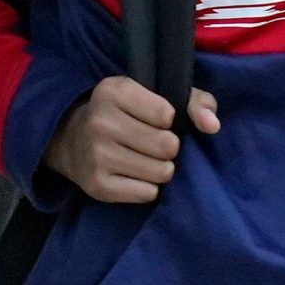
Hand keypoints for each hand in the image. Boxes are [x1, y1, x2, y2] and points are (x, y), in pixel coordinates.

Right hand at [44, 77, 219, 203]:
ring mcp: (95, 155)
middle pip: (167, 146)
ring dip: (162, 168)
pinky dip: (148, 187)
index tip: (157, 119)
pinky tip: (134, 175)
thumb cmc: (130, 113)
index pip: (167, 114)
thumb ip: (197, 102)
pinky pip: (147, 193)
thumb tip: (212, 126)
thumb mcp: (160, 95)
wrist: (72, 138)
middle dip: (170, 147)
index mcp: (114, 91)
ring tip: (146, 159)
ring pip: (161, 172)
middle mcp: (99, 122)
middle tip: (155, 144)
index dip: (170, 120)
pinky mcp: (96, 185)